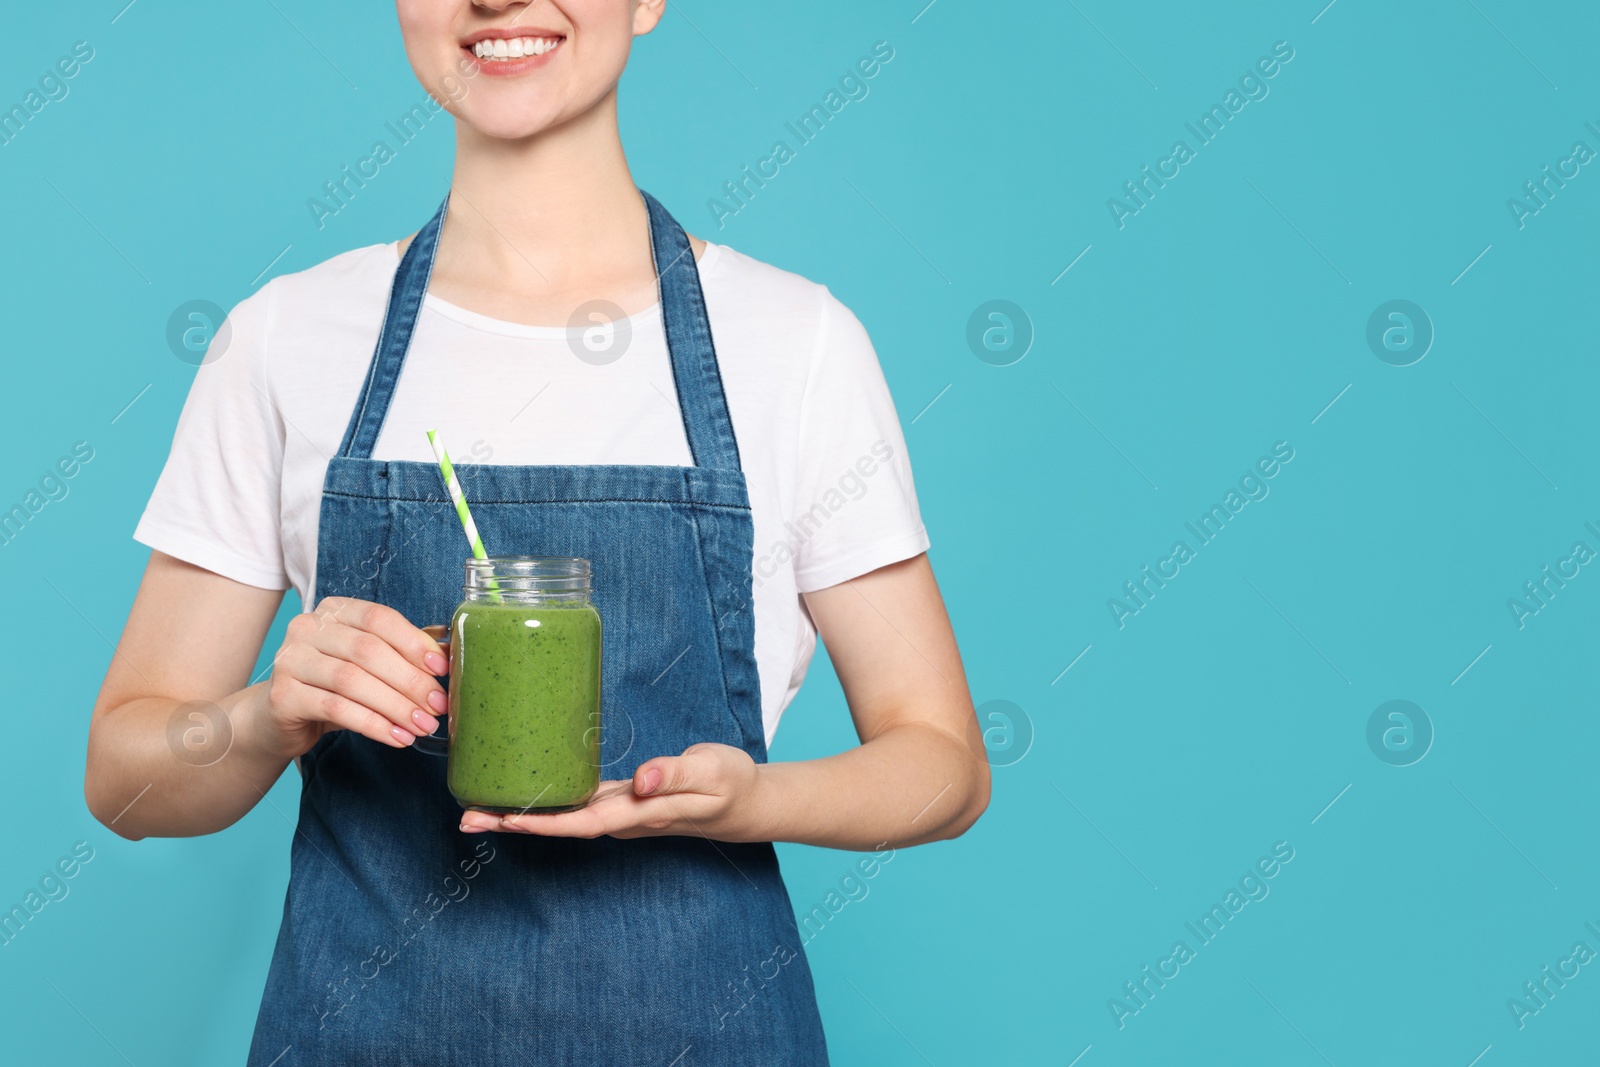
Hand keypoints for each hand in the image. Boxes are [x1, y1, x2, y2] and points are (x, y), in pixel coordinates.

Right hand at [254, 597, 448, 758]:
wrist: (278, 718)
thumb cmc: (332, 686)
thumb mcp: (366, 665)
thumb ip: (399, 656)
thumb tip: (446, 661)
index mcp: (334, 610)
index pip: (380, 619)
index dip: (414, 643)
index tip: (442, 669)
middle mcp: (308, 627)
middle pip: (369, 651)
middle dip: (410, 681)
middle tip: (438, 706)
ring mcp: (290, 659)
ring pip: (353, 681)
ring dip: (395, 706)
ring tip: (423, 726)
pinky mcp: (283, 695)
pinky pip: (336, 709)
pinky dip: (373, 724)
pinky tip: (397, 737)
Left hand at [458, 743, 761, 840]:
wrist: (748, 803)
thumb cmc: (731, 784)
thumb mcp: (709, 771)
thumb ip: (673, 775)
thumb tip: (638, 781)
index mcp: (639, 813)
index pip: (581, 822)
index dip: (540, 822)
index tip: (502, 818)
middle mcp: (622, 818)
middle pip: (559, 826)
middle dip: (512, 822)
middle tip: (464, 817)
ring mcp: (620, 811)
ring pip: (562, 817)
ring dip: (520, 814)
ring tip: (476, 806)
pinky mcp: (621, 799)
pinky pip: (575, 804)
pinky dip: (544, 801)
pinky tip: (524, 788)